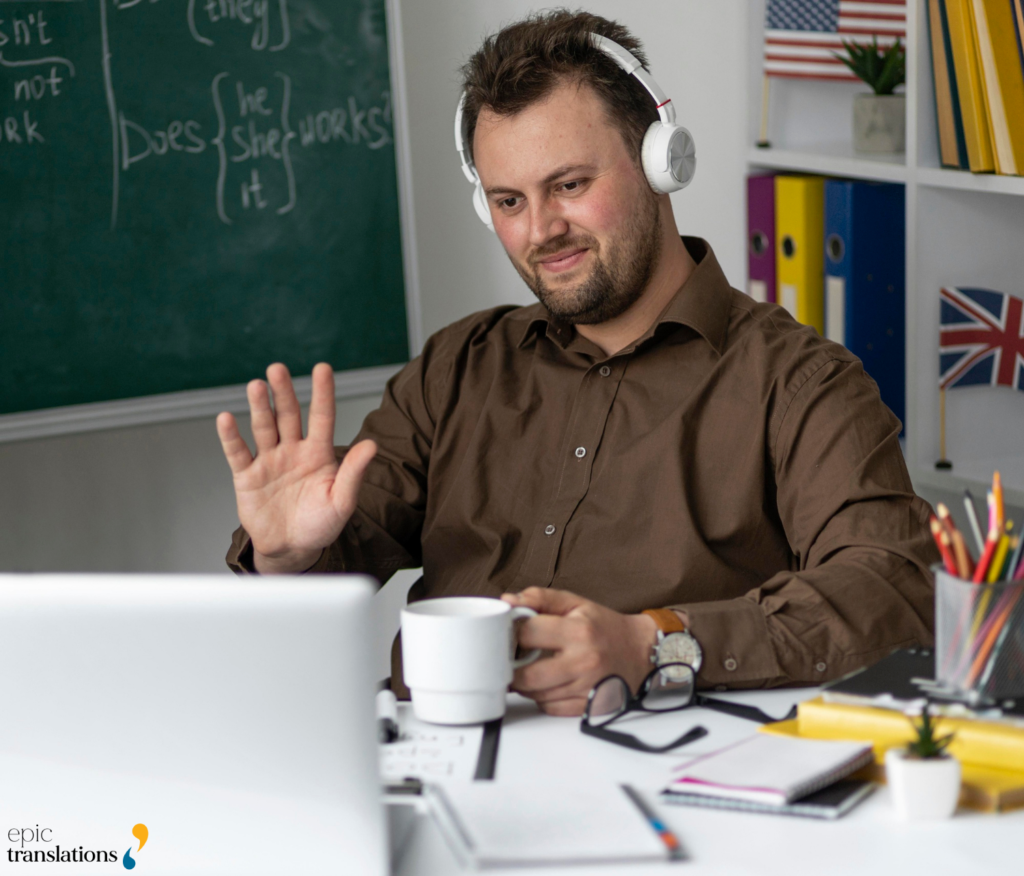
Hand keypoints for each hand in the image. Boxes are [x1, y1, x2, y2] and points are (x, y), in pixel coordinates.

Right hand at [216, 362, 376, 573]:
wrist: (292, 549)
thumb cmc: (320, 524)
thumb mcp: (342, 501)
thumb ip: (354, 473)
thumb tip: (371, 446)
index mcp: (319, 453)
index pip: (322, 417)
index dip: (323, 393)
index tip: (322, 369)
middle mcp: (293, 450)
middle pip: (289, 415)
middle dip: (284, 392)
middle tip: (278, 369)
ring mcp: (269, 460)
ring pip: (264, 427)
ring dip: (260, 407)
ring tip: (256, 386)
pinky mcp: (247, 475)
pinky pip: (238, 452)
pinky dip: (230, 436)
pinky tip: (226, 418)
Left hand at [501, 588, 658, 716]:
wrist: (641, 651)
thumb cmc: (605, 627)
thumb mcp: (575, 603)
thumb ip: (540, 599)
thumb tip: (508, 601)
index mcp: (578, 631)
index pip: (528, 634)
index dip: (514, 633)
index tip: (513, 633)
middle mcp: (583, 661)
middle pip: (527, 676)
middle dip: (513, 668)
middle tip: (514, 659)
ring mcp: (587, 687)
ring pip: (536, 695)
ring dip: (528, 684)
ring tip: (534, 668)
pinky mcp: (590, 706)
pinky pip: (551, 708)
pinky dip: (544, 698)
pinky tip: (550, 684)